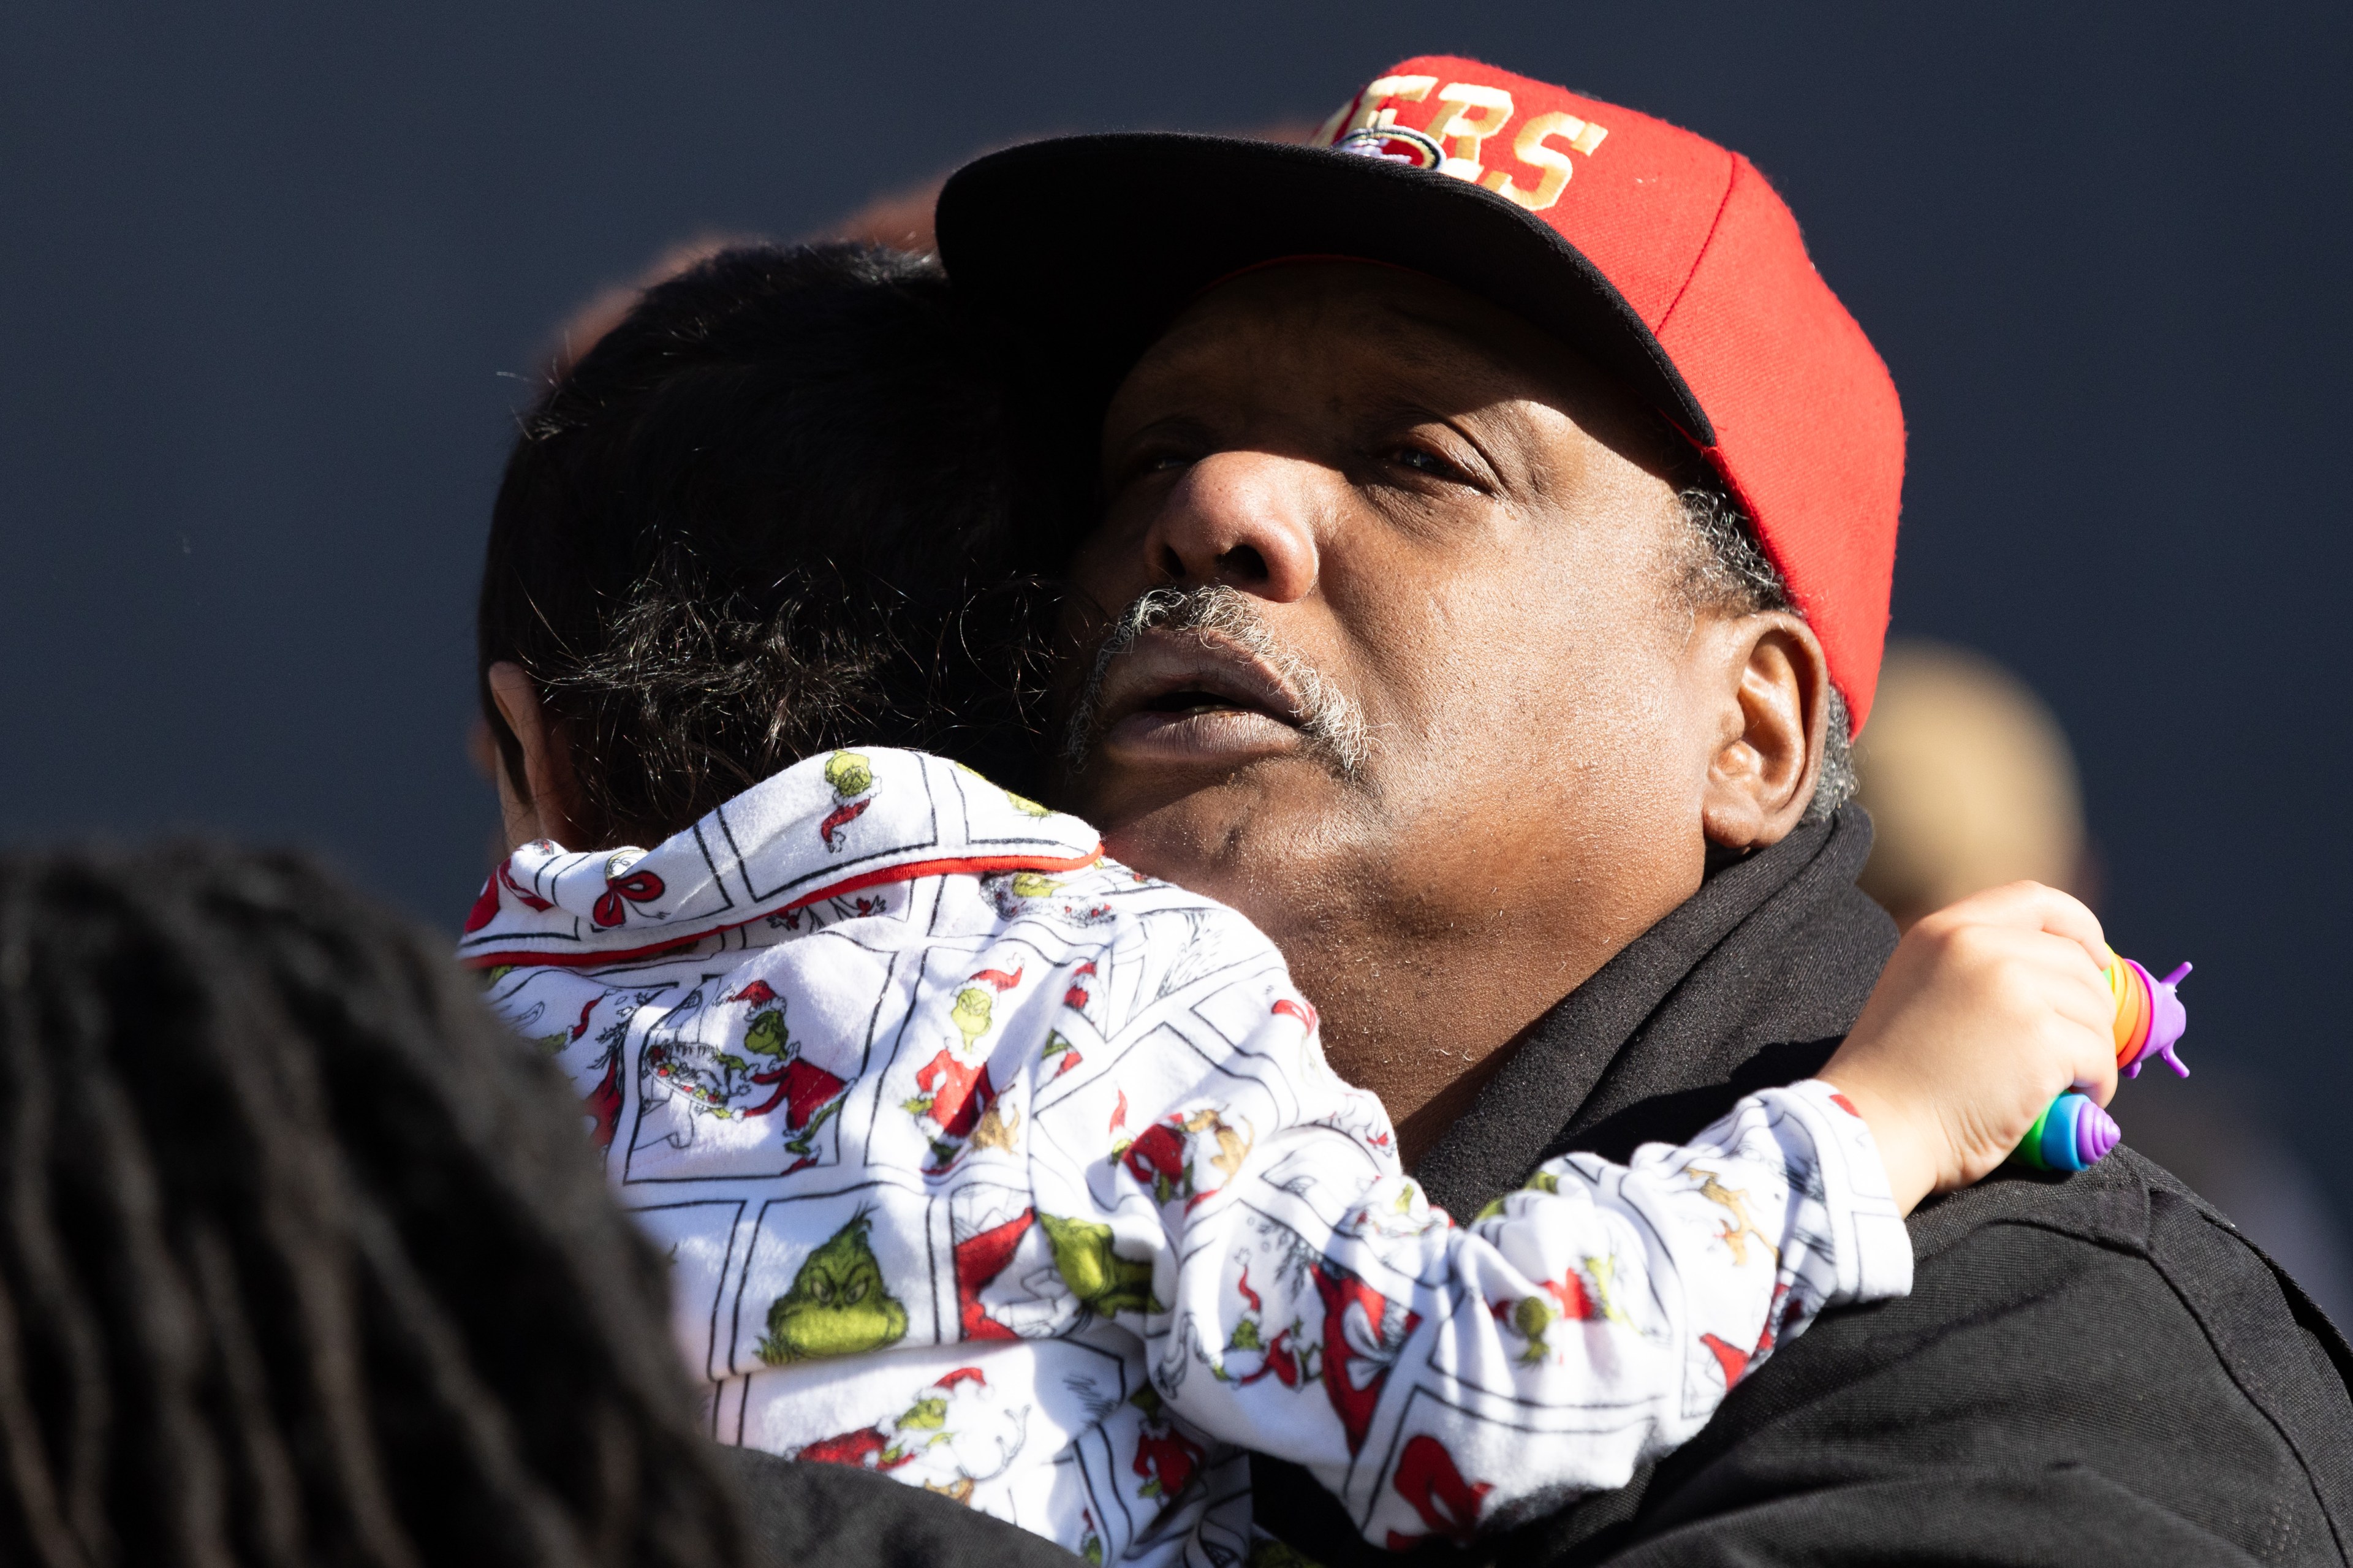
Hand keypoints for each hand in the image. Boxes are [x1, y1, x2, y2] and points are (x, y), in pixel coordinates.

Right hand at [1821, 882, 2119, 1212]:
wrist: (1872, 1124)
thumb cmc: (1895, 1075)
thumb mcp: (1919, 987)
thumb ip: (1973, 966)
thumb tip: (2055, 975)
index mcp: (1945, 930)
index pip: (2036, 901)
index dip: (2078, 928)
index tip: (2094, 960)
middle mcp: (1978, 946)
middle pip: (2077, 963)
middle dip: (2091, 1008)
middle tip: (2078, 1049)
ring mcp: (2011, 989)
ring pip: (2094, 1012)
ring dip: (2093, 1052)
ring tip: (2067, 1084)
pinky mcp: (2039, 1038)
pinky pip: (2098, 1056)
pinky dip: (2096, 1085)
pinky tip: (2070, 1103)